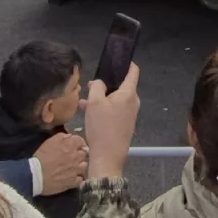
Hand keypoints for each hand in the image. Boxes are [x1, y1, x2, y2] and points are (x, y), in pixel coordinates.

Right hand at [35, 132, 88, 194]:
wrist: (37, 174)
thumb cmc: (42, 156)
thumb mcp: (50, 141)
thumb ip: (62, 137)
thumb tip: (70, 137)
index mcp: (71, 145)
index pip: (80, 141)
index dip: (79, 143)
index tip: (76, 145)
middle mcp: (76, 157)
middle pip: (84, 154)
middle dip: (79, 154)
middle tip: (73, 157)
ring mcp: (76, 170)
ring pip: (84, 166)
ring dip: (80, 166)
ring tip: (74, 168)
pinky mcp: (73, 181)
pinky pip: (81, 179)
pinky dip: (78, 178)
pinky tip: (73, 178)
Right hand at [82, 63, 139, 179]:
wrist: (108, 157)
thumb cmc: (102, 127)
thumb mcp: (94, 103)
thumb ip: (97, 86)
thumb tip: (99, 82)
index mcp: (129, 93)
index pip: (133, 72)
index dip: (126, 63)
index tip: (116, 59)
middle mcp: (133, 102)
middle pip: (121, 86)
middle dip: (106, 84)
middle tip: (90, 85)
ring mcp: (130, 114)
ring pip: (115, 99)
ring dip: (101, 98)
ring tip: (84, 101)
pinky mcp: (125, 124)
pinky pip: (115, 110)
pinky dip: (104, 108)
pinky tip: (87, 112)